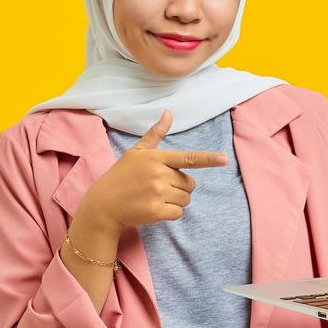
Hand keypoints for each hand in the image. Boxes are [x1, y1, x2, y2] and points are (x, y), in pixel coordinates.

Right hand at [78, 108, 229, 230]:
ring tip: (155, 197)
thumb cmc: (121, 176)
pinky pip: (178, 213)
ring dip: (175, 201)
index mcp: (156, 158)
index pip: (188, 158)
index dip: (208, 159)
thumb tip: (168, 113)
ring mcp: (157, 193)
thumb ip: (155, 134)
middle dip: (179, 187)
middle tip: (158, 188)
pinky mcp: (156, 211)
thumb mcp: (136, 152)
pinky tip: (154, 209)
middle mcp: (158, 174)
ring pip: (185, 199)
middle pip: (190, 184)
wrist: (103, 205)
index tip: (224, 159)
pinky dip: (170, 213)